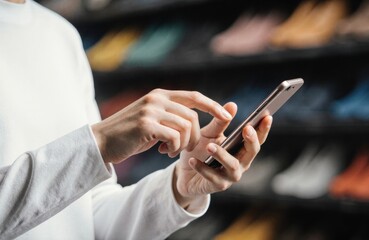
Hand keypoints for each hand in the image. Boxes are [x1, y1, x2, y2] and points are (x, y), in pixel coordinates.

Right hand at [91, 89, 232, 163]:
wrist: (101, 141)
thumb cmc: (129, 134)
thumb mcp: (151, 119)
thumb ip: (170, 115)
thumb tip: (193, 121)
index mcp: (160, 95)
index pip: (194, 97)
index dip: (213, 106)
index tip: (226, 116)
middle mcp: (157, 99)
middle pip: (193, 116)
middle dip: (195, 136)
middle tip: (184, 148)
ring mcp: (151, 110)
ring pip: (185, 127)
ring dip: (183, 144)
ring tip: (170, 151)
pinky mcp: (146, 125)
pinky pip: (174, 137)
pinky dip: (173, 148)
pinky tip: (162, 152)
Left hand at [173, 102, 272, 208]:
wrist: (186, 174)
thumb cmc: (202, 151)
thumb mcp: (209, 134)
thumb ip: (220, 122)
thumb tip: (233, 104)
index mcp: (242, 149)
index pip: (257, 139)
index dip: (264, 129)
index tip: (267, 116)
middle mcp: (241, 163)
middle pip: (252, 152)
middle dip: (251, 140)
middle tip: (246, 129)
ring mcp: (230, 176)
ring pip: (232, 165)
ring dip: (222, 155)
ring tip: (210, 146)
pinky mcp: (217, 186)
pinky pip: (211, 177)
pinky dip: (202, 168)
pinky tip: (192, 160)